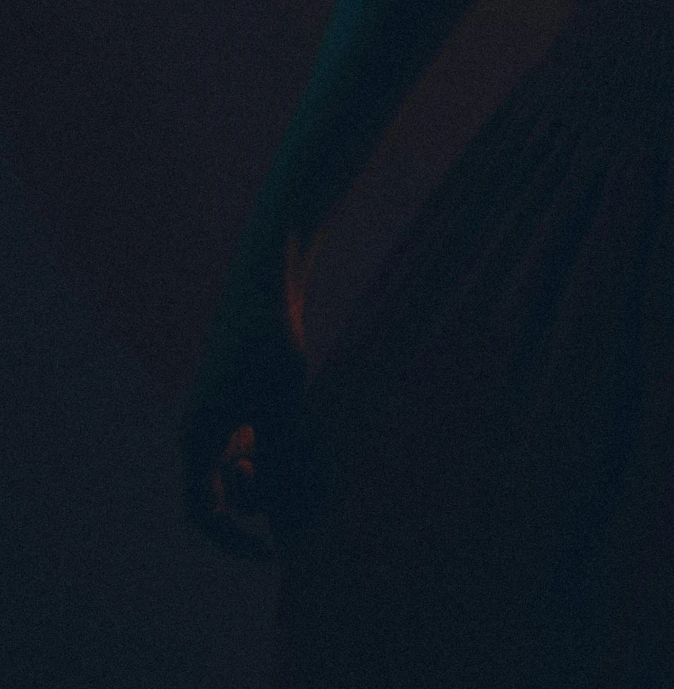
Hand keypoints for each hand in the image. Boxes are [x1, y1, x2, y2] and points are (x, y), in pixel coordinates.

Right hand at [179, 236, 308, 559]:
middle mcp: (199, 431)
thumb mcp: (282, 409)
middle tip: (311, 471)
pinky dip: (279, 444)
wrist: (265, 282)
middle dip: (271, 494)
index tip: (271, 553)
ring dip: (280, 466)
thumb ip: (277, 464)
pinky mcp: (234, 399)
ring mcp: (216, 415)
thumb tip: (276, 514)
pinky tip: (306, 420)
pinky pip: (252, 443)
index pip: (202, 513)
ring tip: (315, 434)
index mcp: (197, 437)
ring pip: (245, 467)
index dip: (233, 541)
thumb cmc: (270, 343)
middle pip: (228, 494)